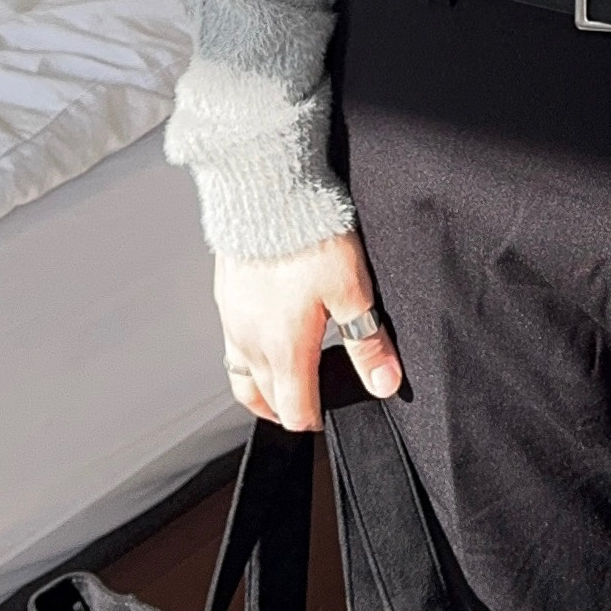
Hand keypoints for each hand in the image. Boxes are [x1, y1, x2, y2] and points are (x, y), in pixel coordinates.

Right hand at [215, 229, 403, 430]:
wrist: (266, 190)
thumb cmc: (309, 236)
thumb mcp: (352, 290)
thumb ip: (368, 342)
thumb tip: (385, 383)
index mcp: (283, 348)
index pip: (294, 409)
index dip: (313, 420)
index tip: (326, 417)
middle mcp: (250, 341)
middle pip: (264, 398)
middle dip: (288, 408)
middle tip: (309, 405)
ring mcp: (232, 319)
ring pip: (240, 374)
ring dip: (261, 389)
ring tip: (282, 386)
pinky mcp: (225, 295)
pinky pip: (231, 343)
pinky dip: (248, 356)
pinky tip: (267, 336)